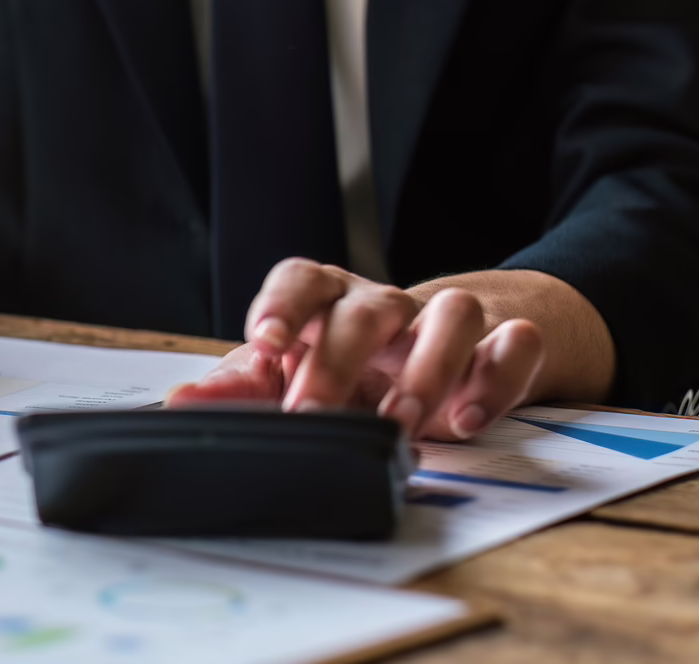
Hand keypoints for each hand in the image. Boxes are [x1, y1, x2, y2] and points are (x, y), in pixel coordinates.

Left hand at [169, 259, 554, 440]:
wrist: (448, 358)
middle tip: (315, 411)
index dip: (281, 306)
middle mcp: (387, 307)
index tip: (264, 343)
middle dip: (339, 361)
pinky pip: (516, 343)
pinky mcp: (502, 348)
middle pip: (367, 308)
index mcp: (329, 304)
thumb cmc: (354, 368)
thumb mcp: (294, 380)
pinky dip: (498, 377)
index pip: (301, 280)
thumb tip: (182, 402)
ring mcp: (446, 324)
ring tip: (401, 419)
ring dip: (426, 367)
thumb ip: (240, 391)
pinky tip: (469, 419)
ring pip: (451, 313)